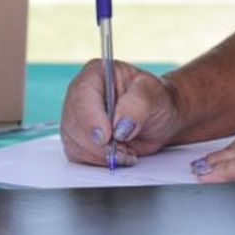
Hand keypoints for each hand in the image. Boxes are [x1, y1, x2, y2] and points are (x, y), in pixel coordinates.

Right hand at [60, 59, 183, 166]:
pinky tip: (117, 154)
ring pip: (74, 141)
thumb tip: (120, 125)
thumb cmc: (157, 99)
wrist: (160, 118)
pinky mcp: (78, 138)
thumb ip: (139, 104)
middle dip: (99, 143)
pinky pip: (78, 154)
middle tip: (124, 148)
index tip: (106, 136)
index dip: (91, 118)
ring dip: (100, 154)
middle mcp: (82, 94)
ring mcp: (78, 117)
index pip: (83, 94)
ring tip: (126, 150)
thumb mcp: (155, 94)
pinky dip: (98, 161)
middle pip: (74, 122)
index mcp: (97, 74)